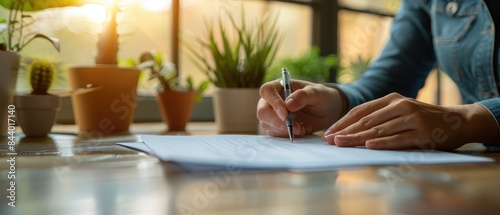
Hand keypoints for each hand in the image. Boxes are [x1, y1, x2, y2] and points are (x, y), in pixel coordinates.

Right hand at [257, 79, 344, 137]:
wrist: (325, 110)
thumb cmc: (320, 96)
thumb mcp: (317, 93)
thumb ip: (303, 96)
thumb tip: (288, 104)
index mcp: (279, 86)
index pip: (267, 91)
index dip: (273, 102)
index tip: (285, 114)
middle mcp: (271, 100)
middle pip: (262, 111)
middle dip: (276, 122)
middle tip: (294, 127)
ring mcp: (272, 115)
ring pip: (267, 125)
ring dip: (284, 130)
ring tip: (303, 129)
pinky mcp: (276, 127)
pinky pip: (275, 134)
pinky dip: (287, 135)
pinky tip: (301, 131)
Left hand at [323, 93, 498, 149]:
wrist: (457, 121)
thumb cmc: (422, 118)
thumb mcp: (400, 111)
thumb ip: (380, 116)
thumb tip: (350, 129)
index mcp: (391, 99)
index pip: (361, 110)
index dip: (342, 122)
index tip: (328, 132)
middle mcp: (400, 105)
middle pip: (367, 120)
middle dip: (345, 131)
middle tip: (329, 140)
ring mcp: (412, 118)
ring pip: (379, 129)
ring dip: (358, 138)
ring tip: (342, 144)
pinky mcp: (422, 132)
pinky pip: (398, 138)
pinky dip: (383, 142)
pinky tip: (369, 145)